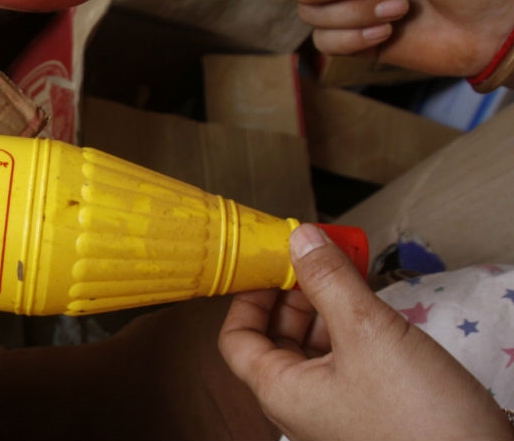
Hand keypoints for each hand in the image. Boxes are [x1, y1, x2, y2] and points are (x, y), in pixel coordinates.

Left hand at [218, 224, 513, 440]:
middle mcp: (299, 404)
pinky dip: (351, 329)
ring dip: (326, 308)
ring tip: (350, 277)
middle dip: (295, 294)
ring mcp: (333, 409)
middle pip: (275, 338)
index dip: (250, 296)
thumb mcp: (368, 333)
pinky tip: (373, 310)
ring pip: (313, 347)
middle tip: (319, 259)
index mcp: (281, 392)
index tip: (270, 262)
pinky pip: (344, 361)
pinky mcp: (368, 410)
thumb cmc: (419, 418)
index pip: (236, 339)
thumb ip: (329, 281)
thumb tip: (300, 238)